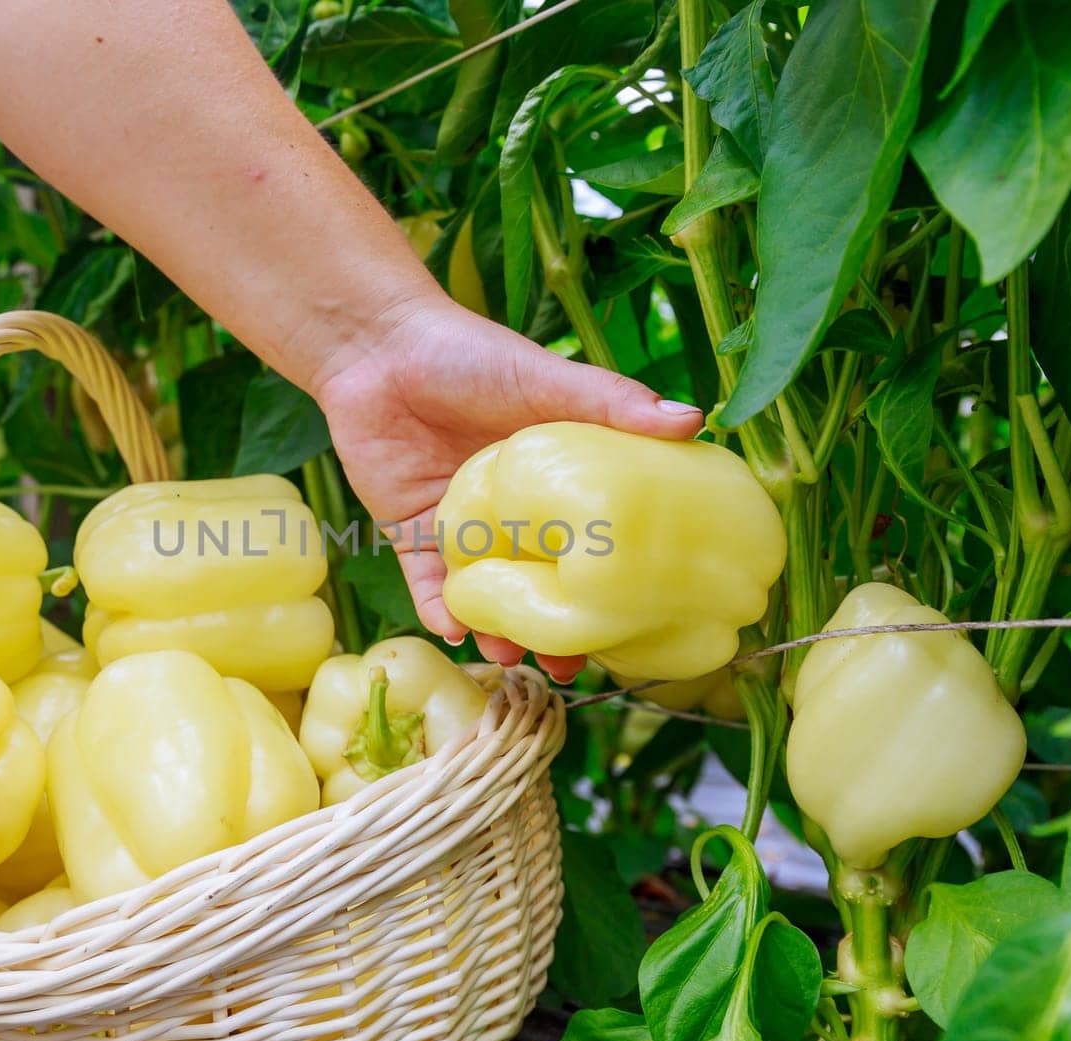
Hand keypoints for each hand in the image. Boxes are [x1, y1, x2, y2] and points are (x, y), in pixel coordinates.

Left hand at [312, 296, 703, 681]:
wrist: (377, 345)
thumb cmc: (468, 354)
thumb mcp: (547, 378)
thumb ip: (613, 403)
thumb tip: (693, 420)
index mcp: (553, 480)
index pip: (592, 540)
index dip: (612, 581)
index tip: (642, 620)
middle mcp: (511, 513)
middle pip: (542, 582)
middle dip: (556, 625)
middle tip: (576, 664)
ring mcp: (462, 527)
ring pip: (488, 594)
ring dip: (500, 628)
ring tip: (516, 654)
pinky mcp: (410, 532)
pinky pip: (427, 585)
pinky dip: (439, 610)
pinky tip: (455, 628)